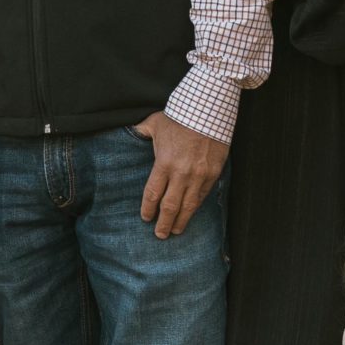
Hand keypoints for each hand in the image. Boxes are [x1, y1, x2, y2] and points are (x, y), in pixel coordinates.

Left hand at [133, 111, 228, 237]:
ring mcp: (199, 175)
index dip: (148, 209)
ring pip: (189, 205)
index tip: (146, 218)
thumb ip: (141, 132)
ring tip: (176, 230)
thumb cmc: (178, 116)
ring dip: (181, 220)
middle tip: (160, 235)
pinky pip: (203, 195)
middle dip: (164, 222)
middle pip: (170, 206)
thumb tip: (131, 132)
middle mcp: (181, 173)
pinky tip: (191, 212)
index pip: (153, 194)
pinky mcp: (213, 173)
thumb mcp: (154, 123)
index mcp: (164, 163)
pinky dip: (196, 206)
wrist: (208, 109)